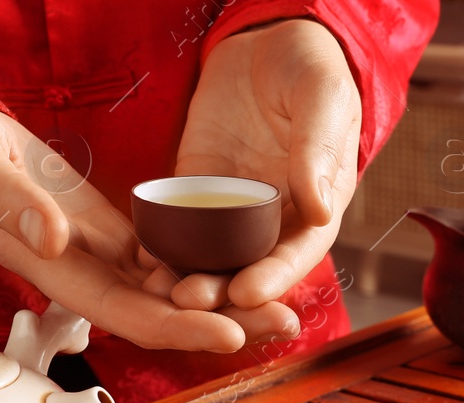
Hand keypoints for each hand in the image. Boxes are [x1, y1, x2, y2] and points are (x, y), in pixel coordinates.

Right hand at [0, 89, 297, 351]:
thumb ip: (9, 202)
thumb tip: (57, 237)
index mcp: (48, 263)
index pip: (123, 310)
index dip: (175, 326)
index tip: (227, 333)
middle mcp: (79, 267)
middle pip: (160, 310)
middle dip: (222, 322)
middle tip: (284, 323)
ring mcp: (96, 250)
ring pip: (168, 288)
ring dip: (223, 298)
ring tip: (281, 299)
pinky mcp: (107, 227)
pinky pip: (162, 255)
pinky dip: (201, 264)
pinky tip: (243, 261)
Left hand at [156, 19, 360, 313]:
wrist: (266, 42)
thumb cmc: (309, 69)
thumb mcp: (322, 99)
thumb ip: (319, 151)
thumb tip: (320, 209)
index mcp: (317, 206)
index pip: (297, 253)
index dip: (273, 277)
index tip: (246, 293)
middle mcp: (275, 217)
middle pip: (249, 266)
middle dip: (220, 289)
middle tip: (189, 300)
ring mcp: (232, 206)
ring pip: (211, 255)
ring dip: (187, 276)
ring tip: (158, 291)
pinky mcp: (196, 188)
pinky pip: (178, 222)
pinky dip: (163, 244)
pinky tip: (141, 257)